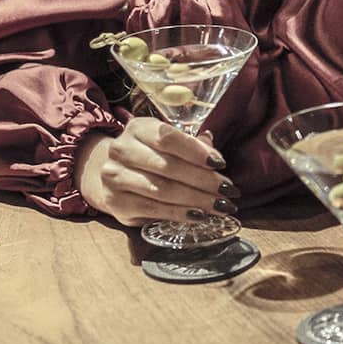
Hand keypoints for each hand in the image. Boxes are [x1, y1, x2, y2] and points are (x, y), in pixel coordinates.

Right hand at [74, 120, 236, 227]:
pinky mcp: (116, 202)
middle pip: (168, 166)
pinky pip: (153, 209)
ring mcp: (115, 176)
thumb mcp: (169, 144)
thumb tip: (215, 156)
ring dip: (196, 200)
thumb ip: (192, 147)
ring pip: (162, 190)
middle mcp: (121, 149)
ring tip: (219, 206)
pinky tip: (198, 216)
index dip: (196, 151)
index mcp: (138, 128)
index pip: (168, 137)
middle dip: (204, 180)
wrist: (114, 174)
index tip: (220, 164)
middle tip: (228, 191)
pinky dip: (179, 214)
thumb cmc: (151, 156)